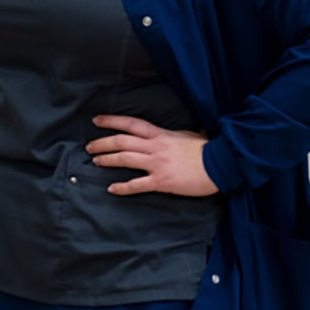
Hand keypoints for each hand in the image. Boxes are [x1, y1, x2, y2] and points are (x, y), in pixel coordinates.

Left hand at [86, 116, 218, 196]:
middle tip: (89, 146)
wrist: (220, 164)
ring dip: (107, 160)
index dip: (112, 121)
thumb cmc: (206, 150)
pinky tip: (112, 188)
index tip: (97, 120)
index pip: (131, 124)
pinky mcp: (162, 181)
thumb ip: (172, 135)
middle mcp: (155, 147)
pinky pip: (137, 185)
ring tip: (95, 161)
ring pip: (125, 159)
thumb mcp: (187, 135)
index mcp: (160, 134)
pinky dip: (122, 187)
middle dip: (103, 143)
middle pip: (122, 141)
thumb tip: (168, 134)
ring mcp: (157, 164)